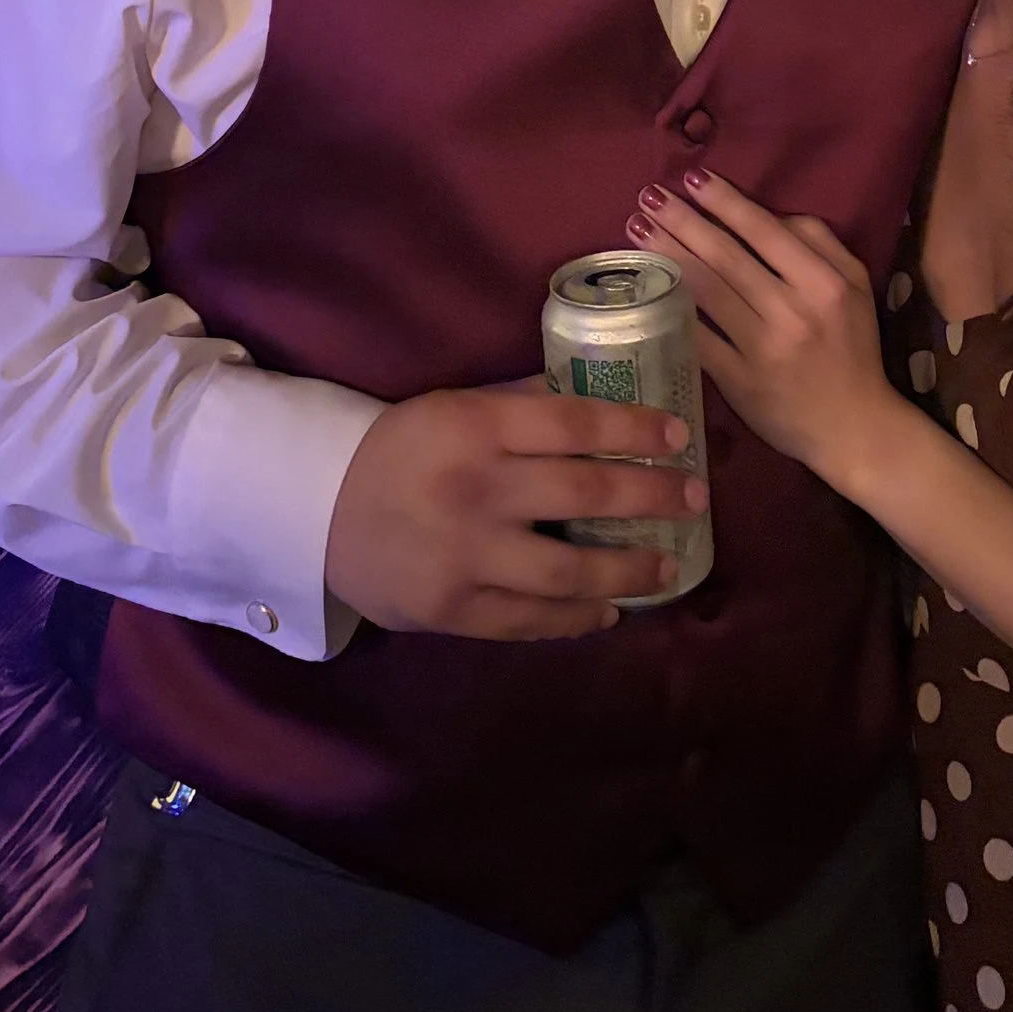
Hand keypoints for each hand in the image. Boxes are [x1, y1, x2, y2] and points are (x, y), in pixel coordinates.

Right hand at [325, 384, 703, 638]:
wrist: (318, 513)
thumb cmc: (400, 450)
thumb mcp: (453, 408)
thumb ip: (520, 403)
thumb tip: (600, 392)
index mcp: (475, 428)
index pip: (573, 423)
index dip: (634, 426)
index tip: (680, 435)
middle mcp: (477, 490)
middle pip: (585, 491)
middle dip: (652, 495)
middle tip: (695, 497)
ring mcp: (467, 556)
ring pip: (569, 569)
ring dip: (629, 569)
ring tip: (667, 567)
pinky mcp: (455, 609)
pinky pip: (531, 619)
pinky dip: (577, 618)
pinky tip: (609, 612)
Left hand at [633, 167, 906, 497]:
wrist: (854, 427)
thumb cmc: (853, 348)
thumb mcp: (854, 284)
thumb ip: (818, 241)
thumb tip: (768, 214)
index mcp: (822, 282)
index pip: (764, 231)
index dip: (724, 201)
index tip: (692, 177)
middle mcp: (792, 311)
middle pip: (725, 256)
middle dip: (681, 220)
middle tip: (648, 195)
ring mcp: (762, 349)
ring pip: (705, 291)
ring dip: (667, 254)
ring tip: (636, 228)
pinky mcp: (739, 382)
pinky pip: (698, 339)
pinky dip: (671, 311)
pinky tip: (646, 287)